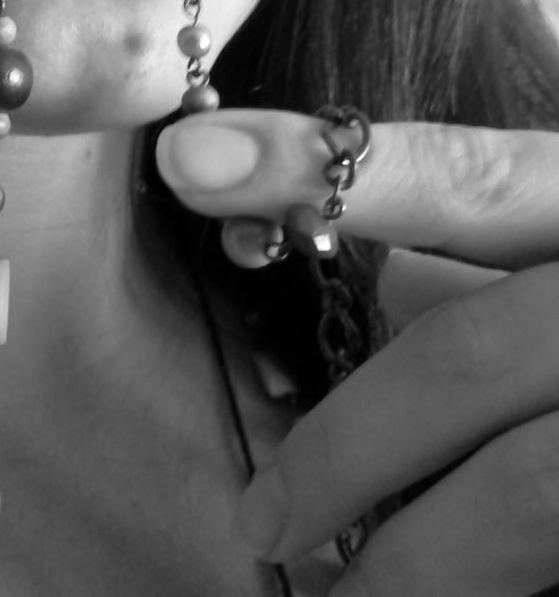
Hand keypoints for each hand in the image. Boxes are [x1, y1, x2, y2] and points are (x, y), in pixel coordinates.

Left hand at [156, 110, 558, 596]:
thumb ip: (488, 257)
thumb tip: (361, 272)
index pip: (461, 172)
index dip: (315, 160)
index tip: (187, 159)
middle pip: (470, 356)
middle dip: (349, 449)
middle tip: (261, 521)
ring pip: (529, 492)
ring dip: (415, 559)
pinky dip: (487, 587)